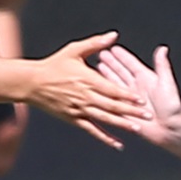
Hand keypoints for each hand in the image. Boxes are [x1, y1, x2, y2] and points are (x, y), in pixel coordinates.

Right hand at [24, 31, 145, 148]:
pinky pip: (92, 130)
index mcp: (88, 79)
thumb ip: (95, 43)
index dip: (128, 95)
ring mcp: (79, 109)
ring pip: (104, 119)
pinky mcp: (73, 119)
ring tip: (137, 129)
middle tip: (148, 116)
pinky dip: (105, 137)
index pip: (113, 89)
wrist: (32, 83)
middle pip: (112, 106)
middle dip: (131, 111)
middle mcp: (85, 96)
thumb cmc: (54, 64)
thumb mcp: (74, 50)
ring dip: (122, 125)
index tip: (143, 99)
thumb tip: (113, 35)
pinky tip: (117, 144)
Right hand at [99, 44, 180, 149]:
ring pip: (114, 84)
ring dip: (106, 75)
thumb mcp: (166, 83)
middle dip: (111, 62)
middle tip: (100, 52)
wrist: (169, 129)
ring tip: (97, 66)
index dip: (122, 56)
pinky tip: (98, 88)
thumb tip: (163, 48)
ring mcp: (129, 99)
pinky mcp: (125, 111)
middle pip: (120, 72)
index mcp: (146, 79)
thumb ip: (162, 66)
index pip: (131, 64)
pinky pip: (112, 100)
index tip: (113, 47)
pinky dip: (105, 94)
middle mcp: (136, 88)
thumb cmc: (171, 107)